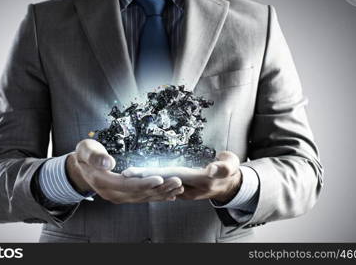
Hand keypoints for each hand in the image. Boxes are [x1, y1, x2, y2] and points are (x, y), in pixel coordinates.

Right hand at [66, 139, 183, 203]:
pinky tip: (170, 195)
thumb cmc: (85, 154)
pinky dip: (157, 196)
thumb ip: (95, 156)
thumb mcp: (85, 150)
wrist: (81, 167)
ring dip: (162, 193)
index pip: (127, 185)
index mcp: (104, 182)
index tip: (160, 178)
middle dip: (160, 189)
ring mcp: (119, 197)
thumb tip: (109, 162)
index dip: (144, 182)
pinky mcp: (124, 196)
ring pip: (143, 198)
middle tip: (177, 181)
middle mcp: (112, 194)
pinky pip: (142, 198)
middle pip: (139, 194)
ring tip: (178, 187)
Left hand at [122, 151, 241, 203]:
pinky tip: (139, 178)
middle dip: (143, 177)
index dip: (156, 174)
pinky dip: (151, 181)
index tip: (140, 173)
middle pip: (162, 181)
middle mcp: (188, 188)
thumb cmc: (230, 171)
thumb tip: (213, 170)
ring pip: (160, 184)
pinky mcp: (181, 188)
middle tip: (125, 173)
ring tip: (126, 174)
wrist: (230, 184)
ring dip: (144, 180)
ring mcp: (184, 190)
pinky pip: (163, 185)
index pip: (173, 176)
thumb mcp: (230, 165)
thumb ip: (223, 167)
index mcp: (198, 181)